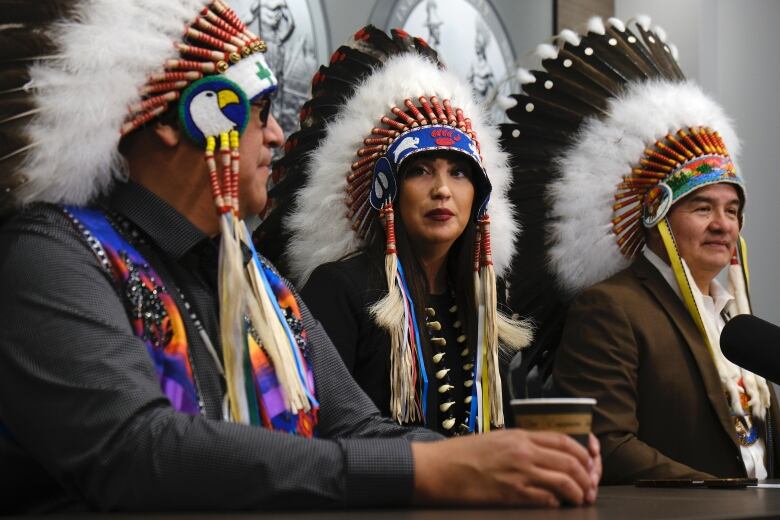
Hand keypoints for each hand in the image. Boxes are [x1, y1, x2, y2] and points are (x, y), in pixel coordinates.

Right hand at [412, 429, 600, 506]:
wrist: (437, 469)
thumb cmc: (460, 455)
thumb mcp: (494, 440)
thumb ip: (520, 445)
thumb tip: (544, 456)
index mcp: (519, 436)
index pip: (563, 441)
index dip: (583, 453)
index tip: (590, 463)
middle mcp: (523, 452)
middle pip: (570, 462)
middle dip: (587, 476)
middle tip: (590, 487)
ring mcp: (518, 473)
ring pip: (565, 482)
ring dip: (578, 493)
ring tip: (579, 499)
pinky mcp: (512, 495)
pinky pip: (546, 499)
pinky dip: (557, 503)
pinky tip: (556, 506)